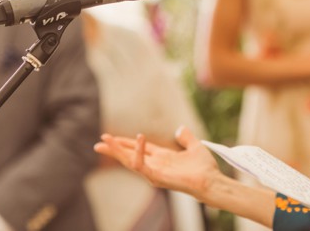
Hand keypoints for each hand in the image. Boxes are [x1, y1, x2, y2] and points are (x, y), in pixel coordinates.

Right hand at [94, 126, 220, 200]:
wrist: (211, 180)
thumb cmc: (205, 168)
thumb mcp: (195, 147)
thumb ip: (186, 137)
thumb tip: (180, 128)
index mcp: (162, 157)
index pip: (139, 148)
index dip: (126, 142)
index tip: (111, 137)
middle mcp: (155, 165)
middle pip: (129, 155)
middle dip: (114, 149)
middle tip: (98, 143)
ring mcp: (155, 172)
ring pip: (130, 161)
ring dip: (118, 151)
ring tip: (106, 141)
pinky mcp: (157, 177)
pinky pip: (142, 166)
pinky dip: (138, 154)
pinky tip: (138, 140)